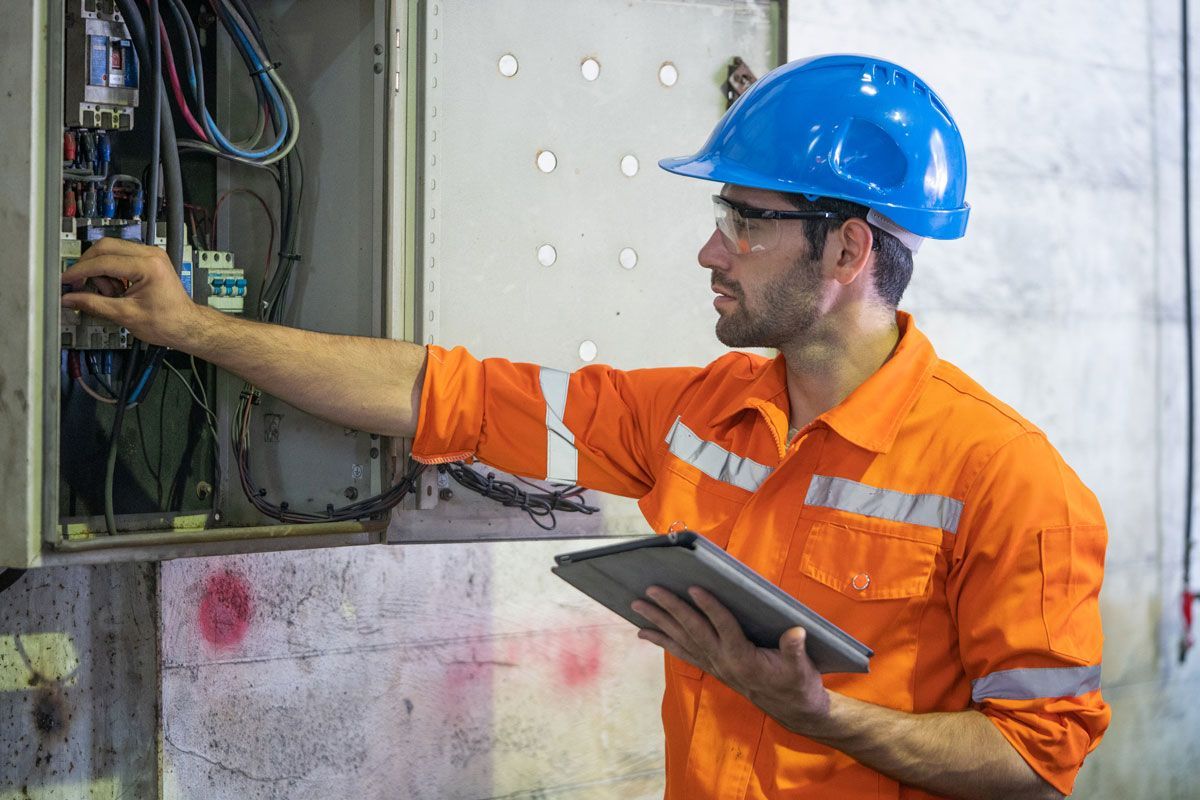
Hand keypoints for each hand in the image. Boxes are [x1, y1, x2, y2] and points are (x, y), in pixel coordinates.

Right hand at [61, 236, 201, 348]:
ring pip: (112, 250)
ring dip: (102, 271)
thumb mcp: (126, 315)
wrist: (187, 325)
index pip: (104, 261)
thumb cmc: (167, 322)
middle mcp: (151, 254)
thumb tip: (70, 298)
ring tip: (111, 294)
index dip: (80, 271)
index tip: (66, 279)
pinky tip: (118, 290)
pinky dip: (112, 272)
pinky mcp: (150, 260)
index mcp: (148, 266)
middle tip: (80, 285)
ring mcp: (151, 255)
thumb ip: (94, 304)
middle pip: (105, 247)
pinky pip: (121, 257)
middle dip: (89, 266)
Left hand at [632, 585, 831, 732]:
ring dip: (658, 622)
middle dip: (671, 609)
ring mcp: (714, 665)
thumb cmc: (798, 683)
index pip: (724, 628)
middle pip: (693, 631)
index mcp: (745, 658)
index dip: (710, 608)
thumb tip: (797, 631)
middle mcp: (723, 662)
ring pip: (681, 640)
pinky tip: (645, 631)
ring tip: (637, 605)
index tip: (695, 588)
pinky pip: (682, 651)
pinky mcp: (712, 667)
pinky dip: (662, 640)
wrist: (792, 710)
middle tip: (651, 590)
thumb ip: (795, 649)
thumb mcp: (802, 667)